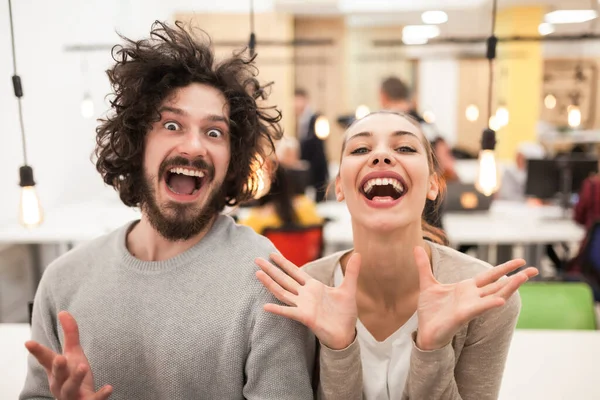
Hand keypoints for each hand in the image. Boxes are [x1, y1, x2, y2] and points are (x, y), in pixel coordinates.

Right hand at [25, 311, 111, 399]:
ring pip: (71, 388)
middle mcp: (61, 384)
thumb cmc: (73, 376)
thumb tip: (63, 312)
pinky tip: (109, 387)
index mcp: (57, 371)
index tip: (28, 342)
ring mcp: (72, 395)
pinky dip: (100, 395)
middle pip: (58, 375)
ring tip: (83, 367)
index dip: (38, 351)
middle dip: (58, 367)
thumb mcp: (73, 354)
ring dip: (75, 379)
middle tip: (60, 358)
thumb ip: (70, 334)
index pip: (46, 359)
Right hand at [255, 252, 360, 349]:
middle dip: (271, 269)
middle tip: (256, 259)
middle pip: (284, 279)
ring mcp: (303, 305)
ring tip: (258, 274)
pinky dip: (278, 310)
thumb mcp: (348, 289)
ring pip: (282, 292)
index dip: (284, 263)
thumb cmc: (345, 313)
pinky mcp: (305, 317)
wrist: (346, 333)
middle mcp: (305, 295)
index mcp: (313, 286)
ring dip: (270, 283)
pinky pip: (288, 312)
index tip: (272, 254)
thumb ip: (351, 272)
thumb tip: (359, 253)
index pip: (295, 271)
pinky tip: (266, 306)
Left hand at [413, 246, 537, 350]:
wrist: (424, 332)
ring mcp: (470, 306)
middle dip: (516, 277)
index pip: (489, 276)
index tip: (520, 261)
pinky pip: (479, 308)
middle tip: (534, 269)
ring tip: (524, 277)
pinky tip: (501, 300)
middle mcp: (473, 296)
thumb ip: (423, 266)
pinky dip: (490, 304)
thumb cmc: (430, 311)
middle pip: (498, 284)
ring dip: (509, 287)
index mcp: (467, 288)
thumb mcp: (427, 283)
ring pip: (494, 295)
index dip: (504, 268)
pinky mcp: (463, 315)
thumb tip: (415, 246)